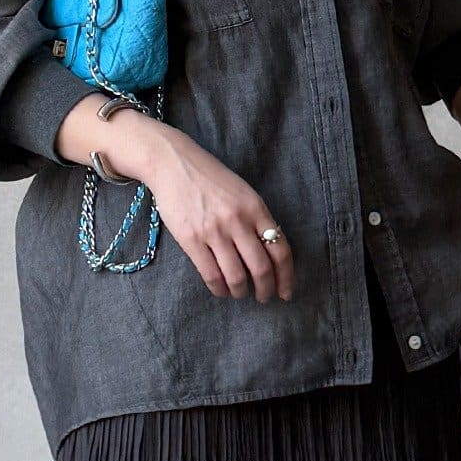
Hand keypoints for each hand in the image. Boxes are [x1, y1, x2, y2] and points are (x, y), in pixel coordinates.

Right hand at [104, 116, 293, 303]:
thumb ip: (257, 220)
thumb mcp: (243, 192)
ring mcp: (214, 231)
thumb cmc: (210, 178)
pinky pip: (211, 275)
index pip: (280, 251)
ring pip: (237, 276)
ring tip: (240, 293)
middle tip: (264, 297)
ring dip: (241, 291)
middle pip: (261, 268)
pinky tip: (221, 290)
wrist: (173, 163)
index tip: (285, 292)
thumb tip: (269, 254)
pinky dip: (219, 288)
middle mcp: (238, 221)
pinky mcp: (192, 240)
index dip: (286, 277)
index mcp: (256, 208)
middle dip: (266, 290)